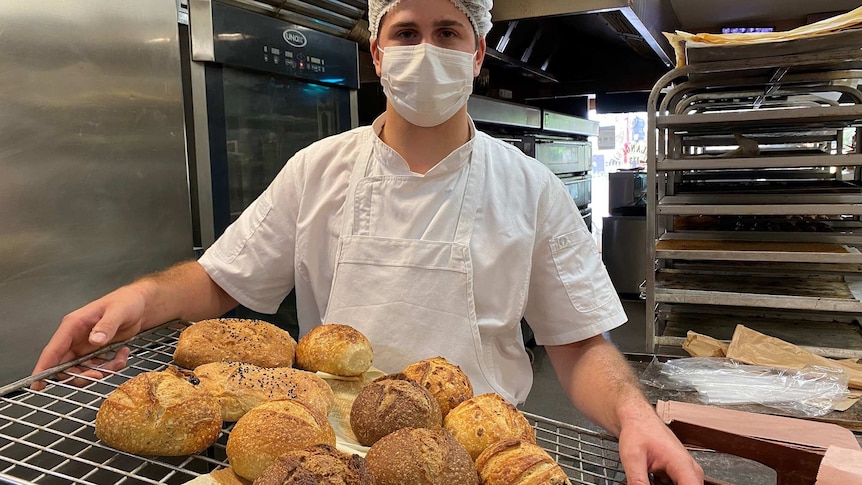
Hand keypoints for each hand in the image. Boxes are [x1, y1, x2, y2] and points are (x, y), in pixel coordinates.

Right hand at [30, 284, 149, 389]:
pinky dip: (110, 366)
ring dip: (101, 371)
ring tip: (119, 360)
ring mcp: (84, 346)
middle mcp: (75, 338)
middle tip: (101, 374)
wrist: (138, 304)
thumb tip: (94, 340)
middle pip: (65, 366)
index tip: (38, 384)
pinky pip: (96, 367)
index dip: (43, 368)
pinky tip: (122, 354)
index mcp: (73, 325)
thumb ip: (106, 326)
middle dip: (82, 374)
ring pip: (82, 370)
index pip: (53, 350)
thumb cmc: (126, 302)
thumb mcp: (118, 312)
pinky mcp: (95, 352)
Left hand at [618, 410, 703, 484]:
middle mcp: (689, 469)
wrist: (637, 418)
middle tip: (647, 481)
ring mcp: (685, 471)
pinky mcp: (679, 474)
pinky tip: (649, 480)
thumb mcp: (633, 459)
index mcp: (682, 464)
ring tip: (646, 477)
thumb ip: (638, 482)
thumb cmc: (637, 431)